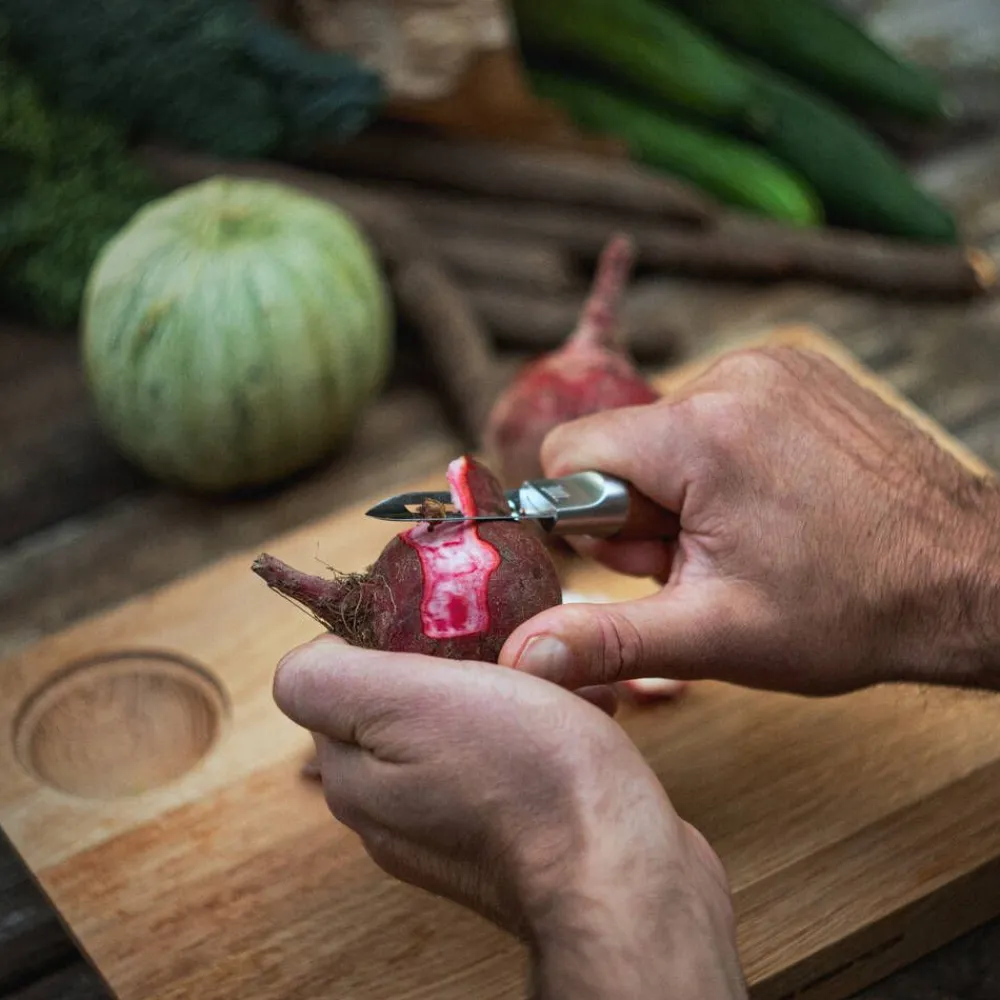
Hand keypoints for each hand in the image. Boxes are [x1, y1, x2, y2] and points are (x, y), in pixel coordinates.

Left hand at [274, 636, 745, 999]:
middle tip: (504, 641)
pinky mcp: (516, 829)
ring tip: (553, 674)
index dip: (384, 633)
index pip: (339, 674)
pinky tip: (581, 709)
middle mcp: (394, 806)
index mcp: (355, 775)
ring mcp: (456, 821)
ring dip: (509, 681)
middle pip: (405, 693)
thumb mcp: (403, 701)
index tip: (440, 620)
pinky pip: (515, 750)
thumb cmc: (524, 773)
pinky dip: (545, 719)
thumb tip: (309, 656)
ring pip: (467, 715)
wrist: (624, 869)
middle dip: (455, 655)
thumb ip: (328, 681)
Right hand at [500, 346, 999, 695]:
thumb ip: (604, 640)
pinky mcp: (798, 370)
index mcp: (700, 433)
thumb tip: (523, 657)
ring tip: (749, 534)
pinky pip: (716, 409)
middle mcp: (734, 378)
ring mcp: (772, 367)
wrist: (969, 578)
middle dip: (646, 509)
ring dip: (685, 487)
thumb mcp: (713, 636)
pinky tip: (773, 502)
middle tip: (708, 557)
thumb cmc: (850, 610)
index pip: (569, 452)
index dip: (592, 516)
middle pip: (622, 444)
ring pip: (667, 429)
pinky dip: (725, 458)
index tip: (652, 554)